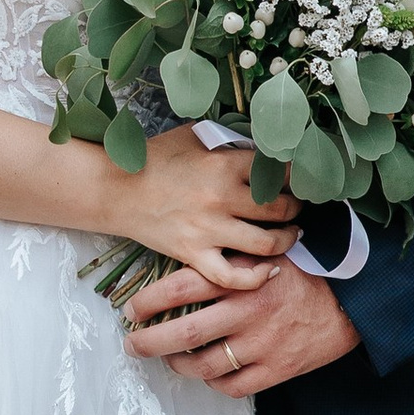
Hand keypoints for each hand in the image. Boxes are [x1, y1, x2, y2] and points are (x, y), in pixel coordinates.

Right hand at [114, 131, 301, 297]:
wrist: (115, 189)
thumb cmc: (154, 159)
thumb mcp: (193, 137)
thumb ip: (227, 140)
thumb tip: (260, 143)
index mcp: (223, 164)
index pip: (277, 172)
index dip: (295, 176)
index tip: (298, 179)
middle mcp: (220, 198)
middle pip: (279, 208)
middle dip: (296, 207)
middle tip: (297, 206)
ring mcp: (208, 230)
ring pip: (267, 243)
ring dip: (288, 239)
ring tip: (291, 233)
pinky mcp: (193, 255)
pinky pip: (233, 276)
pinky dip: (257, 277)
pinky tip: (270, 270)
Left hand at [122, 257, 361, 398]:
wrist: (356, 298)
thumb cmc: (307, 269)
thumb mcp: (268, 249)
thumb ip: (231, 254)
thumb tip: (186, 252)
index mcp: (243, 276)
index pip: (180, 288)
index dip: (147, 302)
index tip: (130, 309)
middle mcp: (249, 310)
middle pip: (184, 333)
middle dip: (148, 342)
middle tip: (132, 343)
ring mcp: (263, 344)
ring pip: (204, 365)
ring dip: (177, 365)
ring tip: (168, 360)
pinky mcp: (278, 369)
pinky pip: (233, 386)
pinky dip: (213, 383)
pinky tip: (208, 374)